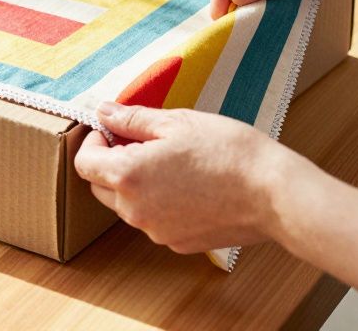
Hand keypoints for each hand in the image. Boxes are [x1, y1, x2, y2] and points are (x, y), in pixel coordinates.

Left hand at [74, 102, 301, 253]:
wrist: (273, 193)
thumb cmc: (228, 151)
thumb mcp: (177, 122)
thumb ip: (132, 120)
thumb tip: (103, 113)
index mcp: (127, 176)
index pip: (84, 163)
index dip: (93, 142)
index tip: (111, 130)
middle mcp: (135, 211)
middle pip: (101, 187)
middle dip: (112, 163)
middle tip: (144, 142)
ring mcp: (156, 232)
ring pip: (128, 205)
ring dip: (136, 184)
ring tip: (173, 162)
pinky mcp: (177, 244)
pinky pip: (155, 220)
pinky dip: (160, 203)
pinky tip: (190, 185)